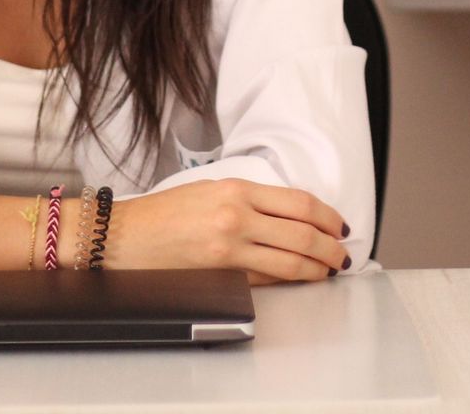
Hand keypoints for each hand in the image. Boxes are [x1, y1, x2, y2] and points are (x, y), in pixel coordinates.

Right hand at [105, 178, 350, 284]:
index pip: (299, 203)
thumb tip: (288, 219)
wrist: (126, 237)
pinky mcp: (221, 275)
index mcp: (236, 189)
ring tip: (329, 270)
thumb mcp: (209, 192)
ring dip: (317, 268)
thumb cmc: (164, 214)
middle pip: (303, 233)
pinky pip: (266, 278)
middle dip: (330, 248)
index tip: (339, 226)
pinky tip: (298, 280)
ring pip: (291, 261)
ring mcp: (230, 248)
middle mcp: (237, 216)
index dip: (328, 217)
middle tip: (342, 255)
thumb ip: (248, 202)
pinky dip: (288, 280)